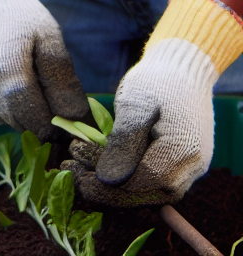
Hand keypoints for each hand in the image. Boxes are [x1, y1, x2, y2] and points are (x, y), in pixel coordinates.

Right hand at [0, 0, 88, 140]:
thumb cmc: (24, 18)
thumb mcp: (51, 42)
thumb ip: (64, 83)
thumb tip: (76, 120)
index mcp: (10, 81)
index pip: (41, 125)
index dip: (58, 121)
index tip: (64, 102)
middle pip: (26, 126)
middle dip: (41, 114)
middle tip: (45, 83)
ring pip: (10, 121)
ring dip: (24, 110)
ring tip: (27, 77)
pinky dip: (7, 104)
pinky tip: (8, 78)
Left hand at [71, 0, 242, 206]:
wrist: (182, 68)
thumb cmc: (156, 80)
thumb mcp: (135, 105)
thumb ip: (124, 142)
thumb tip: (108, 179)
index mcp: (182, 151)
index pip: (141, 183)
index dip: (106, 185)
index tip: (74, 172)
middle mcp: (191, 167)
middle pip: (145, 193)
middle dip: (104, 187)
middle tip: (69, 168)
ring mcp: (188, 168)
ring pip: (147, 189)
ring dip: (111, 183)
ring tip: (75, 164)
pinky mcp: (180, 164)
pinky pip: (151, 179)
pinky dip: (124, 174)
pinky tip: (95, 161)